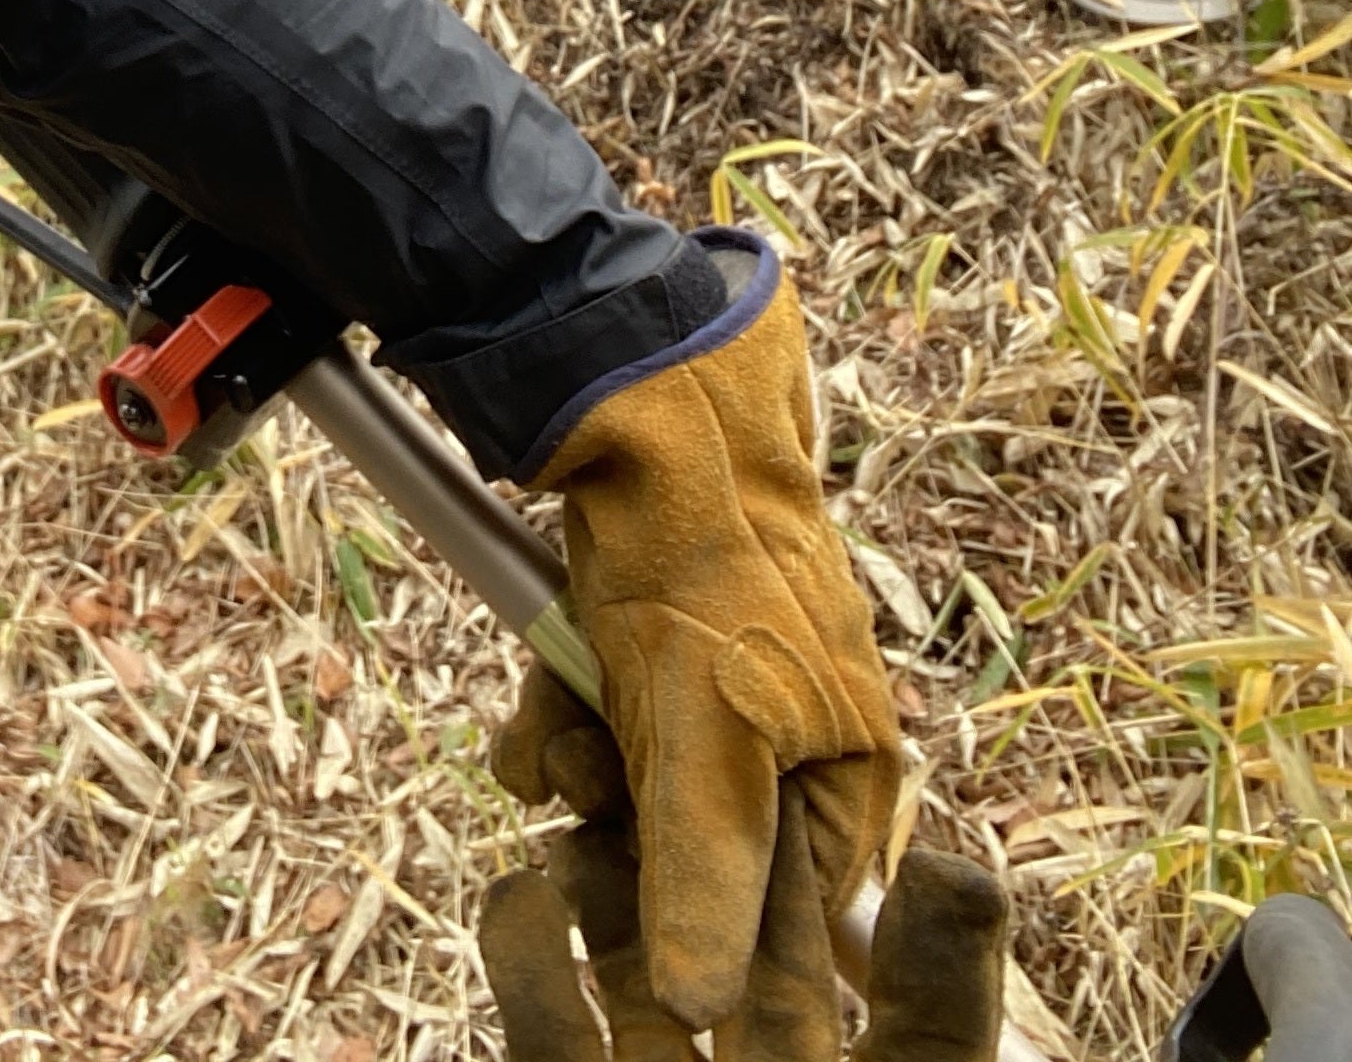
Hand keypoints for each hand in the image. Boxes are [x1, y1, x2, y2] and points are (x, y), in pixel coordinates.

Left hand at [520, 242, 903, 1030]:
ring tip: (554, 731)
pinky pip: (604, 721)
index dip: (716, 938)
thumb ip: (708, 869)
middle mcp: (797, 731)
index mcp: (850, 765)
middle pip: (703, 850)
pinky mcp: (657, 641)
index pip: (797, 918)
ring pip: (640, 786)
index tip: (647, 951)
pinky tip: (538, 702)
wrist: (637, 388)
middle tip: (587, 795)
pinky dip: (562, 713)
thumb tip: (708, 1007)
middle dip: (628, 833)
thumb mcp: (704, 728)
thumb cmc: (701, 548)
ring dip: (581, 768)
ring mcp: (723, 682)